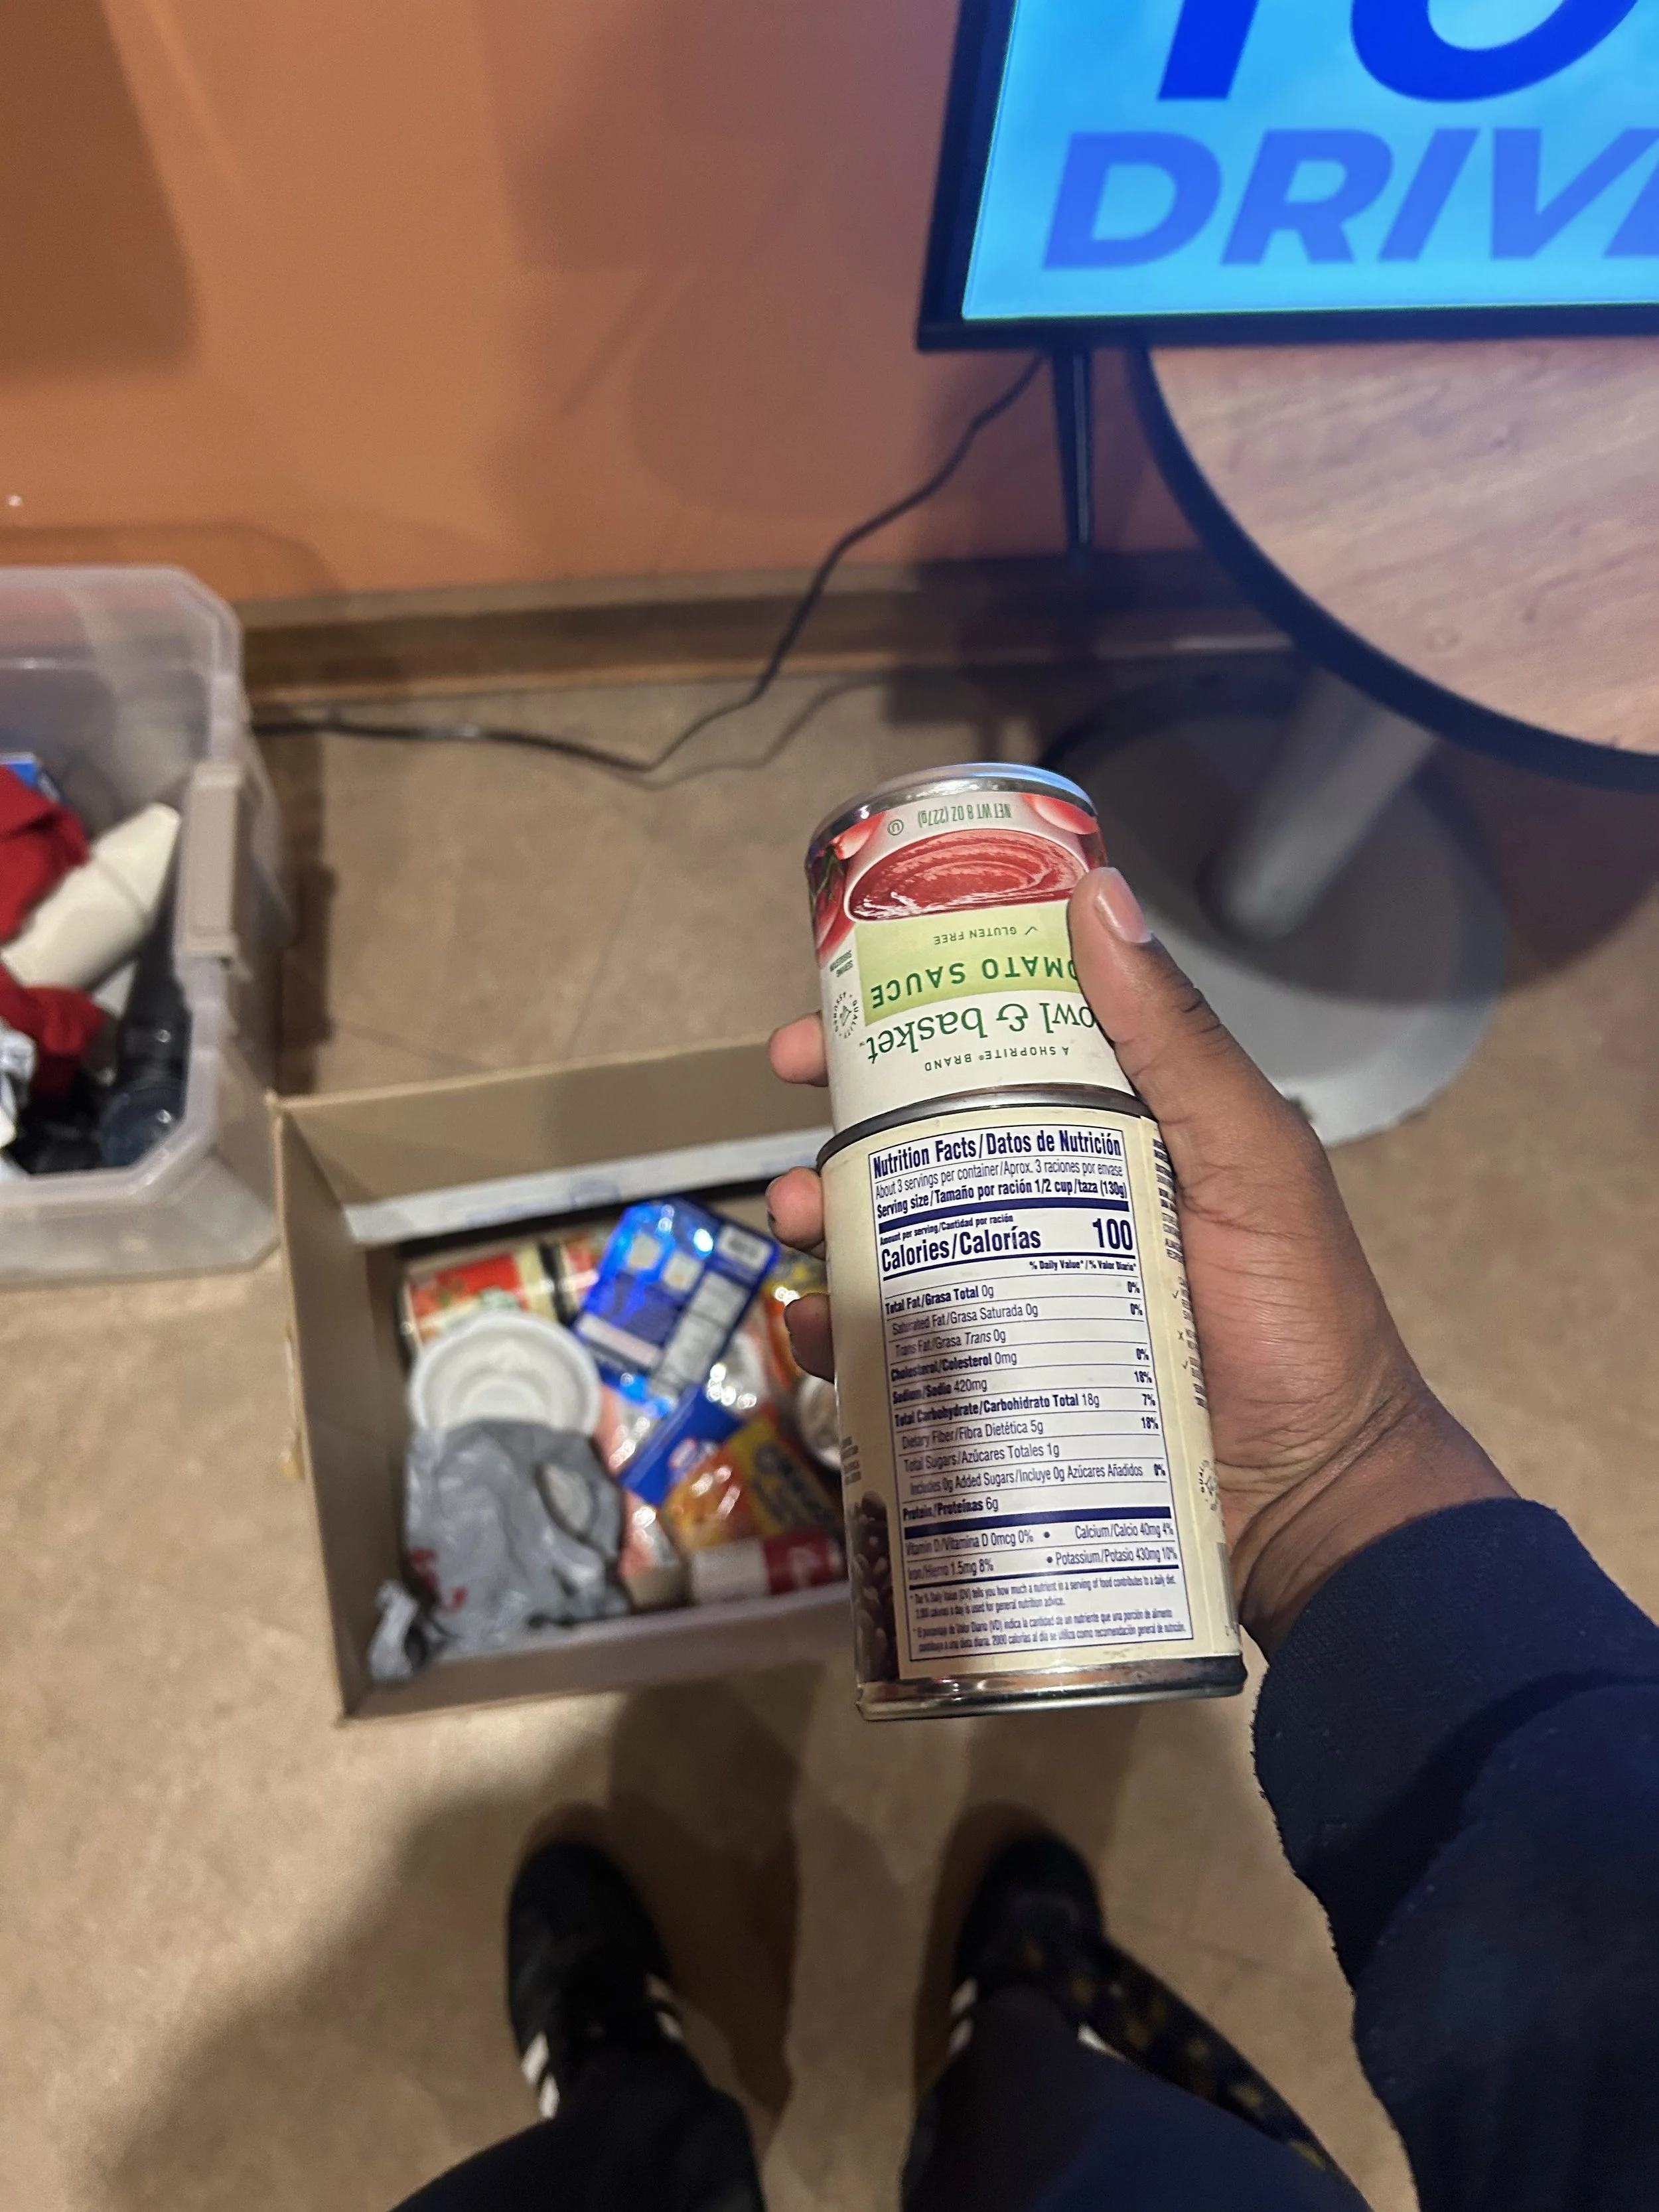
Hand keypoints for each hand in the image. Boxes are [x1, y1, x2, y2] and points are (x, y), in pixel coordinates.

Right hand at [767, 867, 1511, 1652]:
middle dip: (842, 1109)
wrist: (1316, 1504)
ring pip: (895, 1238)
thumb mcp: (1254, 1163)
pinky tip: (818, 1330)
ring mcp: (1019, 1297)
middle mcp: (1055, 1206)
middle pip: (923, 1140)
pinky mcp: (993, 1385)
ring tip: (803, 1218)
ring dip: (828, 1212)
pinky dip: (839, 1334)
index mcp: (1114, 1134)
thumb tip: (1097, 897)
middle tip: (789, 1091)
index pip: (998, 1049)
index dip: (915, 1013)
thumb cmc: (1303, 1322)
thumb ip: (1179, 1042)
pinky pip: (895, 1348)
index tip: (841, 991)